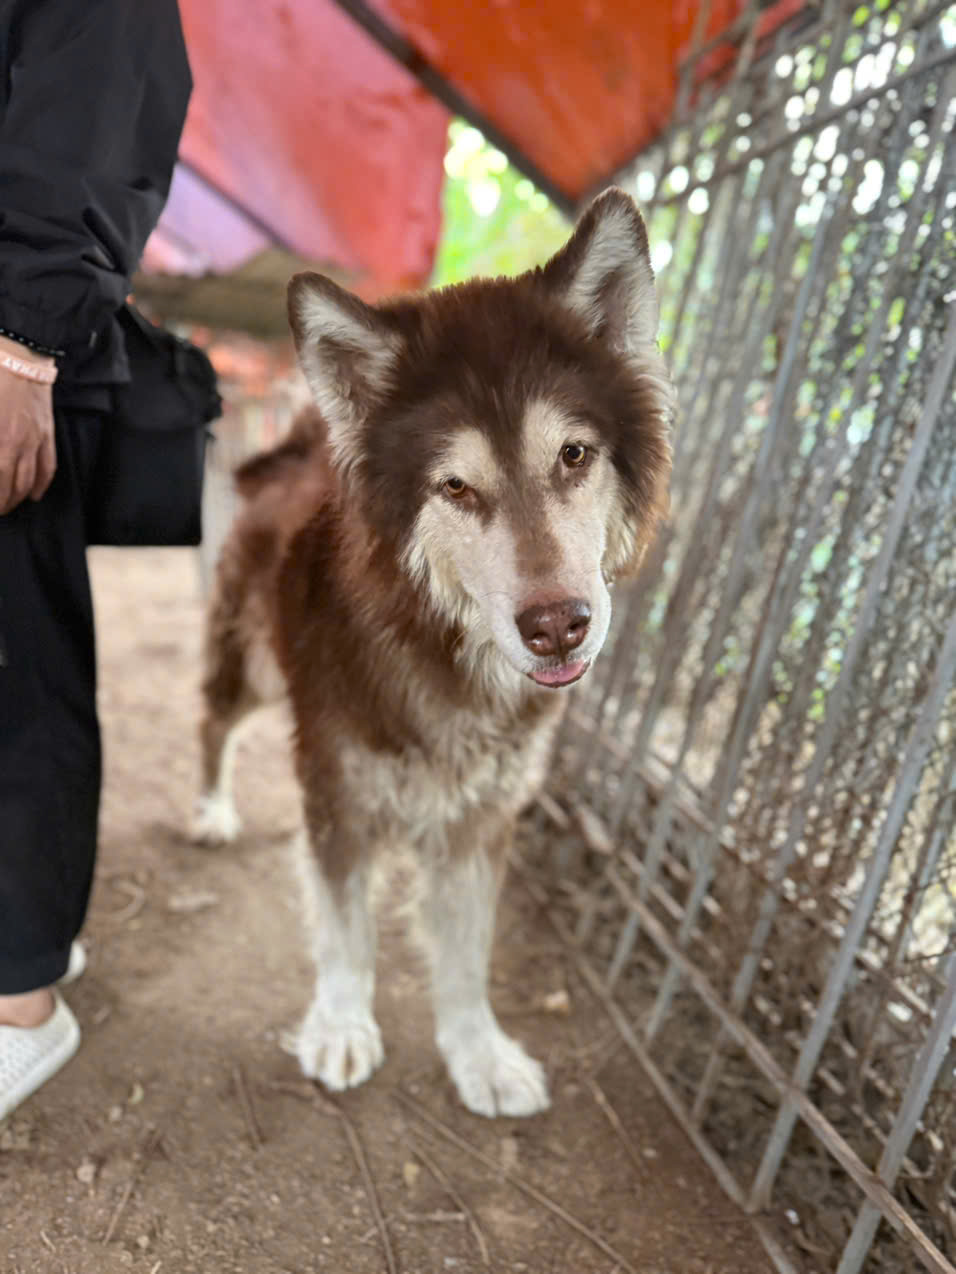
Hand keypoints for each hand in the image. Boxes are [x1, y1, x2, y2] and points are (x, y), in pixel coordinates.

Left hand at [0, 351, 56, 514]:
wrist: (19, 355)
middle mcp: (17, 446)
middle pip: (10, 487)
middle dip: (1, 504)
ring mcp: (35, 442)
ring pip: (29, 482)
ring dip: (18, 498)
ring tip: (8, 506)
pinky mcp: (47, 434)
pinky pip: (48, 467)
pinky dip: (41, 485)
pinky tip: (35, 495)